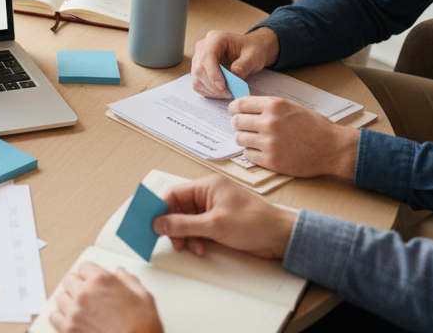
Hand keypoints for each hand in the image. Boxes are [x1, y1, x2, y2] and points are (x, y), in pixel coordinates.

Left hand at [49, 262, 162, 332]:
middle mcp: (84, 293)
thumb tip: (121, 273)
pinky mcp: (68, 329)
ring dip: (69, 302)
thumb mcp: (144, 297)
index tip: (93, 282)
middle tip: (88, 296)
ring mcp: (74, 311)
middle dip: (78, 286)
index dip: (90, 275)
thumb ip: (129, 280)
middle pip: (69, 280)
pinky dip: (61, 318)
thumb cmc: (142, 327)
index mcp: (101, 280)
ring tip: (82, 310)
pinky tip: (73, 321)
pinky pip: (54, 317)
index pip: (84, 267)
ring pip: (61, 298)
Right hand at [154, 176, 296, 259]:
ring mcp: (214, 209)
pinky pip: (198, 229)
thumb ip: (183, 224)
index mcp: (206, 186)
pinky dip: (196, 239)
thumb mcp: (214, 225)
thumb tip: (158, 223)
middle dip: (174, 226)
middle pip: (178, 209)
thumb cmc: (255, 222)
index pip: (173, 194)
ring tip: (191, 247)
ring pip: (187, 221)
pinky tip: (201, 247)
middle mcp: (208, 195)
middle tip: (173, 240)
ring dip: (185, 236)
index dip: (160, 209)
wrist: (281, 237)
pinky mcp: (219, 223)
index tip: (151, 224)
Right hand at [189, 28, 280, 97]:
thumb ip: (243, 65)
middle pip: (199, 69)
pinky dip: (208, 91)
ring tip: (227, 93)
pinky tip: (221, 92)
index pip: (207, 56)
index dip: (213, 73)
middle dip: (213, 85)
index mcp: (215, 38)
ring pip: (197, 78)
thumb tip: (233, 77)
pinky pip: (197, 84)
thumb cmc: (251, 50)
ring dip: (211, 90)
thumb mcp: (253, 56)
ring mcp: (198, 58)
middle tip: (229, 93)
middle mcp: (203, 47)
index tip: (223, 87)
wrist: (249, 51)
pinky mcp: (198, 69)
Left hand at [229, 97, 359, 179]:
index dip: (234, 109)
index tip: (235, 112)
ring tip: (256, 140)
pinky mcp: (271, 161)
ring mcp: (269, 143)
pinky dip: (252, 153)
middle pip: (236, 122)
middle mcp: (269, 123)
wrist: (332, 148)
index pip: (239, 104)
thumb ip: (268, 107)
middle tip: (247, 128)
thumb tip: (244, 108)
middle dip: (239, 124)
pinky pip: (248, 155)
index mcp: (274, 106)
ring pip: (239, 139)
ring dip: (245, 139)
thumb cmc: (314, 126)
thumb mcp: (291, 107)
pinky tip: (263, 151)